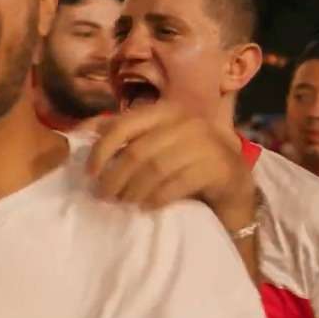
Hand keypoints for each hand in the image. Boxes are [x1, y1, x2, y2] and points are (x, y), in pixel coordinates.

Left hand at [87, 102, 256, 226]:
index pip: (125, 124)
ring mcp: (207, 143)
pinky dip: (158, 197)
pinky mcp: (220, 168)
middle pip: (138, 151)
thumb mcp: (156, 145)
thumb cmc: (187, 164)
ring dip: (134, 189)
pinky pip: (178, 184)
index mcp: (168, 111)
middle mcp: (188, 122)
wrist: (234, 185)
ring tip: (124, 202)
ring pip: (156, 168)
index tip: (90, 172)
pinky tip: (148, 207)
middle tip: (105, 196)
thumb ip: (126, 135)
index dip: (102, 149)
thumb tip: (84, 130)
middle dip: (116, 176)